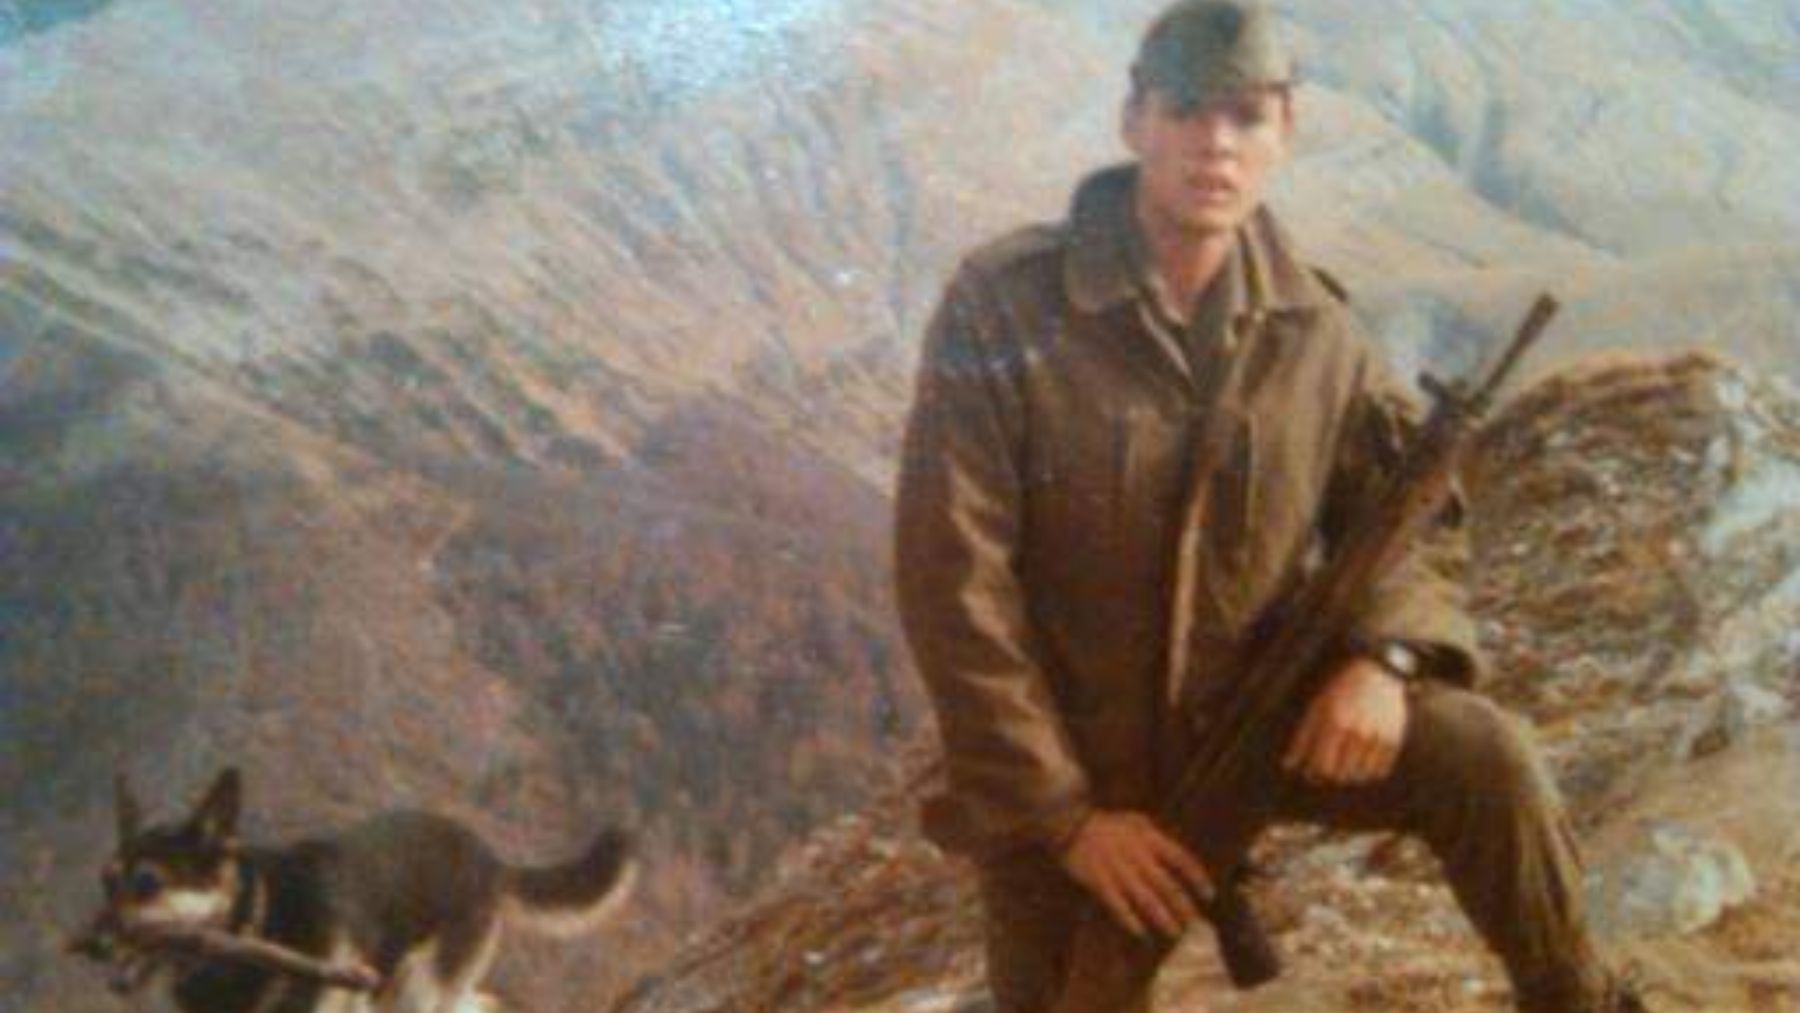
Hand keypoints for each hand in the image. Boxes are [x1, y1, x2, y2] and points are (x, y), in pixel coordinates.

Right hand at [1057, 810, 1212, 938]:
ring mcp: (1117, 868)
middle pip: (1165, 884)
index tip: (1209, 895)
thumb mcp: (1136, 821)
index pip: (1180, 858)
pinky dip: (1129, 919)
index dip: (1197, 878)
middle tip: (1194, 922)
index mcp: (1148, 837)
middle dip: (1183, 905)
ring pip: (1144, 897)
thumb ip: (1157, 837)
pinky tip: (1140, 933)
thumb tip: (1180, 857)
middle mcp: (1136, 854)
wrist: (1070, 823)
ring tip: (1175, 933)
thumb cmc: (1108, 824)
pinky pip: (1116, 903)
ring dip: (1161, 916)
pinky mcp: (1098, 880)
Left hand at [1282, 657, 1408, 784]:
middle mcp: (1356, 731)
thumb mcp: (1317, 708)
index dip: (1314, 774)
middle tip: (1329, 767)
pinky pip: (1379, 771)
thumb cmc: (1340, 691)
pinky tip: (1362, 760)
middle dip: (1331, 775)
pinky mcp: (1393, 740)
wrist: (1378, 673)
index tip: (1311, 773)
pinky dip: (1369, 772)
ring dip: (1350, 775)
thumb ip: (1302, 738)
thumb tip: (1288, 766)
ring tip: (1345, 764)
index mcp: (1333, 722)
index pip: (1322, 766)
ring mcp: (1377, 736)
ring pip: (1360, 776)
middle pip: (1341, 775)